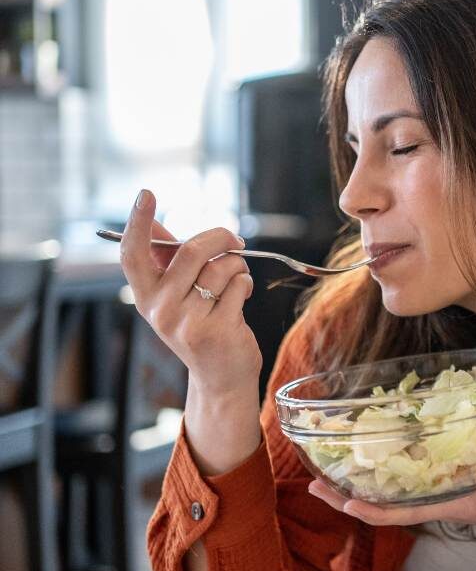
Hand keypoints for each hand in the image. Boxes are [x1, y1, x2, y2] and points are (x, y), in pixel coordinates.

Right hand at [119, 189, 262, 397]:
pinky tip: (241, 297)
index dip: (138, 222)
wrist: (220, 376)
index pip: (134, 254)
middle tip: (236, 241)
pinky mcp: (218, 329)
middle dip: (221, 237)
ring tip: (236, 281)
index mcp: (146, 297)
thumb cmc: (201, 326)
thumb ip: (168, 261)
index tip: (146, 194)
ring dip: (238, 266)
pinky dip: (246, 283)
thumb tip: (156, 224)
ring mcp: (188, 322)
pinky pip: (239, 284)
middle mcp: (161, 310)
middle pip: (192, 251)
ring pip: (222, 266)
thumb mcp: (177, 296)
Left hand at [308, 442, 475, 570]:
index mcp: (454, 502)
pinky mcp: (443, 483)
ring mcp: (438, 493)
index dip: (374, 509)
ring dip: (357, 483)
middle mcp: (438, 500)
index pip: (406, 511)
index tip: (344, 500)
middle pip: (384, 504)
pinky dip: (381, 472)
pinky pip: (404, 482)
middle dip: (348, 496)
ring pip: (389, 494)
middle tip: (312, 482)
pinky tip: (367, 457)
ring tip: (324, 470)